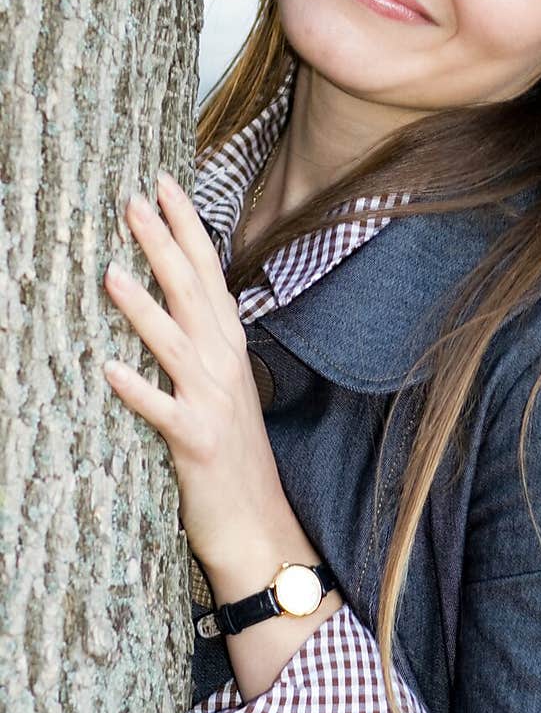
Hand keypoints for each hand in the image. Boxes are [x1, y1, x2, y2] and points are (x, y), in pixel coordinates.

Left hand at [101, 169, 297, 572]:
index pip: (208, 274)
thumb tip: (169, 303)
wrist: (260, 528)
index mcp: (230, 350)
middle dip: (163, 244)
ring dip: (142, 309)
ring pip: (176, 345)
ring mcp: (214, 404)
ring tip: (107, 273)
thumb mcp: (223, 391)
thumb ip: (201, 346)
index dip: (187, 227)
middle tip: (132, 200)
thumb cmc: (233, 459)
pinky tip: (108, 371)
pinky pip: (164, 414)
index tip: (164, 184)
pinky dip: (139, 391)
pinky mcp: (197, 445)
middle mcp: (226, 367)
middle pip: (192, 293)